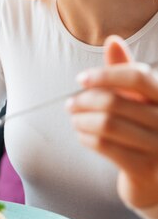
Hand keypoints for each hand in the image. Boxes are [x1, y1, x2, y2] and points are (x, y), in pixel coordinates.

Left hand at [67, 35, 157, 210]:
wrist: (156, 179)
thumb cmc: (143, 128)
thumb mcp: (138, 97)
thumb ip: (125, 70)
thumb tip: (113, 40)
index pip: (137, 76)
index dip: (105, 75)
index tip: (81, 79)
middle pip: (115, 101)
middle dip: (85, 100)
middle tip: (70, 103)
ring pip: (107, 124)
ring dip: (82, 119)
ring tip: (74, 118)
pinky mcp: (146, 170)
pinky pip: (105, 146)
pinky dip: (87, 138)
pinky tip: (81, 135)